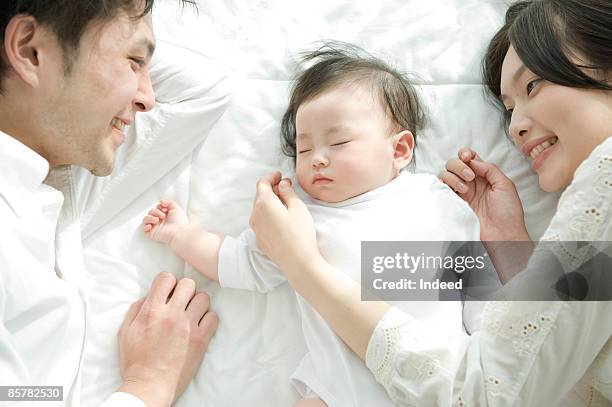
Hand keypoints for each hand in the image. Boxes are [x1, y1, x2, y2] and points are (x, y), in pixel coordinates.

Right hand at [118, 272, 218, 405]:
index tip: (167, 292)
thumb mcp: (125, 332)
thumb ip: (136, 310)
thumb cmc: (135, 361)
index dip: (167, 283)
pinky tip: (199, 325)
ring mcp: (188, 326)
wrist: (150, 385)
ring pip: (203, 298)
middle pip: (188, 284)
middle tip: (181, 302)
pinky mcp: (201, 339)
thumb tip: (149, 296)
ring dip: (197, 304)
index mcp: (151, 311)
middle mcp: (172, 315)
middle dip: (184, 290)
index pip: (166, 278)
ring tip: (191, 314)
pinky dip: (208, 319)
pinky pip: (213, 316)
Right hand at [142, 199, 188, 243]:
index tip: (165, 209)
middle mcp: (159, 221)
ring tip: (157, 220)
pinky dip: (145, 226)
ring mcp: (155, 227)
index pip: (156, 208)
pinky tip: (151, 226)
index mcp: (164, 215)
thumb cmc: (179, 222)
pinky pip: (143, 229)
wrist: (179, 232)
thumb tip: (161, 201)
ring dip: (149, 218)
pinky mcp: (152, 234)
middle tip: (163, 216)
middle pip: (150, 212)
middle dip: (155, 212)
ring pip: (145, 219)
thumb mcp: (176, 208)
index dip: (159, 207)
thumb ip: (169, 202)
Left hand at [249, 172, 320, 272]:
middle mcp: (255, 214)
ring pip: (259, 208)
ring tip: (284, 202)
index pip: (262, 183)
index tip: (280, 175)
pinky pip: (261, 220)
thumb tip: (282, 184)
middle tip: (285, 187)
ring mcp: (255, 228)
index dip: (271, 177)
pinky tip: (280, 218)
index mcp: (264, 203)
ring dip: (269, 202)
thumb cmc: (300, 233)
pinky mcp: (259, 239)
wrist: (297, 262)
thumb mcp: (298, 207)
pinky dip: (268, 214)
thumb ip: (288, 192)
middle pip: (260, 195)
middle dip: (271, 189)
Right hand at [439, 148, 529, 240]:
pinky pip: (442, 188)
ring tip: (465, 188)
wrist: (502, 234)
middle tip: (469, 176)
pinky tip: (457, 191)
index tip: (467, 157)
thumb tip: (474, 160)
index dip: (465, 153)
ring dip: (453, 176)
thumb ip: (490, 169)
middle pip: (454, 163)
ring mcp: (461, 192)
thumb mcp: (505, 185)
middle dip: (458, 165)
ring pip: (445, 173)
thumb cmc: (508, 213)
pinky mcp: (454, 202)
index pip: (469, 157)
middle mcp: (471, 182)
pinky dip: (444, 184)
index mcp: (484, 175)